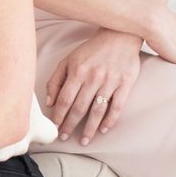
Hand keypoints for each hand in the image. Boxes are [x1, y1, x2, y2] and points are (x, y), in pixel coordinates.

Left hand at [47, 29, 142, 144]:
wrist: (119, 35)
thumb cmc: (91, 50)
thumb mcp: (69, 60)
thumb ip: (56, 79)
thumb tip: (49, 102)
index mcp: (77, 71)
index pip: (64, 100)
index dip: (58, 116)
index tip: (54, 128)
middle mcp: (93, 77)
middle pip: (79, 108)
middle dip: (70, 126)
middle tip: (64, 138)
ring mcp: (110, 81)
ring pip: (97, 110)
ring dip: (89, 128)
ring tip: (84, 141)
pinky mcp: (126, 83)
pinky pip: (117, 106)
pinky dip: (110, 120)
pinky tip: (103, 130)